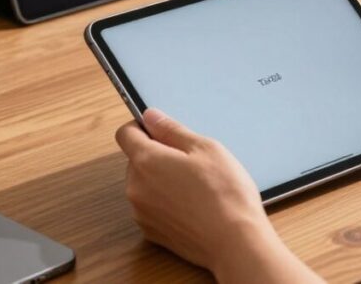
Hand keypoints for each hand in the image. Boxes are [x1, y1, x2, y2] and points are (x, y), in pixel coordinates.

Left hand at [116, 109, 321, 282]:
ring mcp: (141, 213)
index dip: (142, 128)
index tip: (161, 131)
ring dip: (161, 181)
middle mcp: (135, 188)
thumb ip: (171, 129)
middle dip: (157, 156)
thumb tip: (149, 116)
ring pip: (144, 185)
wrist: (235, 243)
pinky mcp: (151, 233)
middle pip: (135, 160)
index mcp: (145, 161)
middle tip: (191, 162)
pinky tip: (192, 206)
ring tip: (195, 187)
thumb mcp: (204, 148)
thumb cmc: (224, 193)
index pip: (125, 134)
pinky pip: (152, 208)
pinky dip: (166, 203)